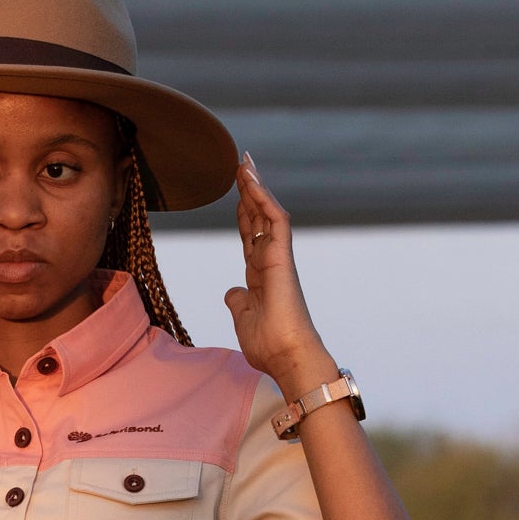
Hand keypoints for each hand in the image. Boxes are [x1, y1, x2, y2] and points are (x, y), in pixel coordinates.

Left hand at [221, 153, 337, 394]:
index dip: (244, 215)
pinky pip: (274, 220)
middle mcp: (270, 262)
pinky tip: (250, 180)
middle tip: (241, 165)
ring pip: (267, 213)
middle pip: (258, 219)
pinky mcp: (282, 257)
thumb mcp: (244, 318)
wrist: (286, 356)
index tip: (237, 195)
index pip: (250, 237)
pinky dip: (262, 198)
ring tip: (245, 163)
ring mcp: (277, 257)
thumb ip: (238, 301)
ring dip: (256, 188)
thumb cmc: (268, 344)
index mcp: (261, 275)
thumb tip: (232, 291)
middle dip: (250, 192)